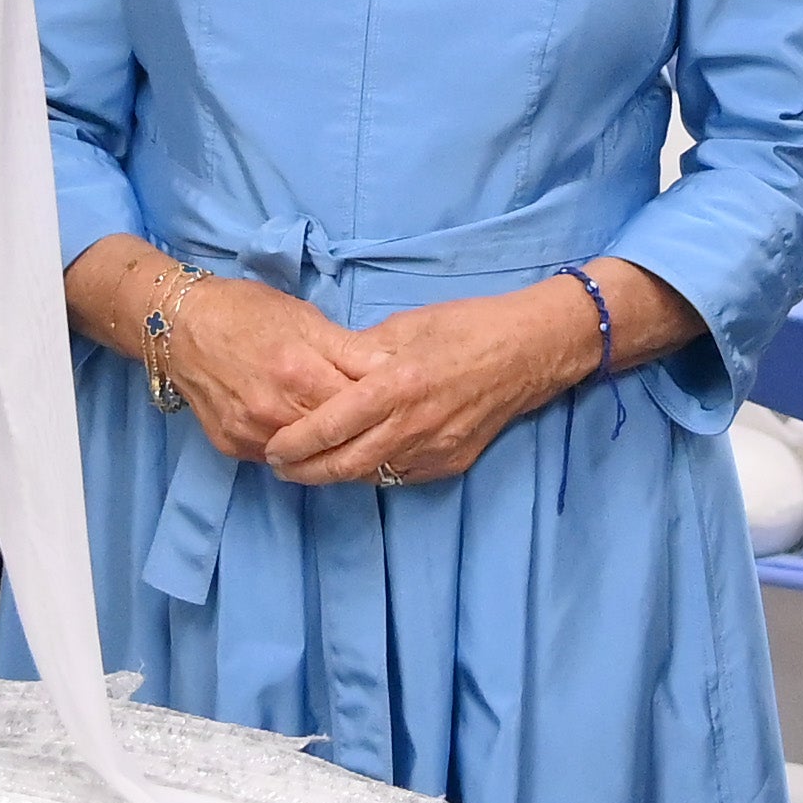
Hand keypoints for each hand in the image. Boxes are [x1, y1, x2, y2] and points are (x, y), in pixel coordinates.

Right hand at [143, 272, 371, 463]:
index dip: (379, 407)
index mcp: (300, 374)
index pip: (359, 408)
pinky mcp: (232, 448)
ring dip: (326, 445)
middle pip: (336, 439)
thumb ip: (352, 350)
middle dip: (356, 431)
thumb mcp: (306, 319)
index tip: (392, 404)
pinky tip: (299, 430)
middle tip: (371, 421)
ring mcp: (250, 435)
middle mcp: (274, 412)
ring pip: (308, 456)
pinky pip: (275, 458)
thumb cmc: (246, 313)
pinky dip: (293, 449)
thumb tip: (395, 369)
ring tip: (337, 427)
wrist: (179, 326)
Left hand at [264, 287, 589, 488]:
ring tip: (308, 468)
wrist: (530, 351)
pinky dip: (372, 473)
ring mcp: (435, 449)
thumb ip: (361, 354)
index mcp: (399, 384)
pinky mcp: (451, 462)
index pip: (332, 425)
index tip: (272, 448)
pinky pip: (400, 476)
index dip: (296, 443)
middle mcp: (415, 424)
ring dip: (335, 475)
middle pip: (345, 464)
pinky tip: (356, 463)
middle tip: (280, 467)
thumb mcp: (405, 326)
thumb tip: (324, 368)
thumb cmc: (467, 327)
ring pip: (371, 476)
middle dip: (306, 471)